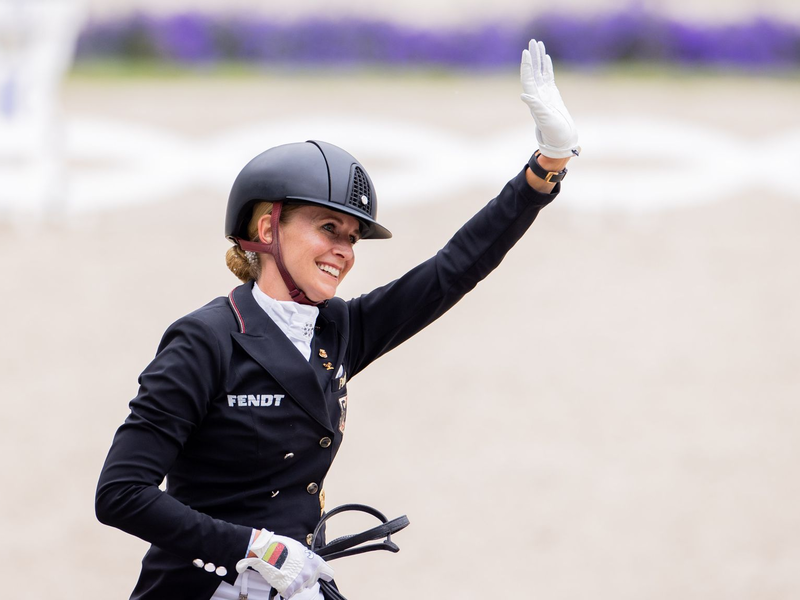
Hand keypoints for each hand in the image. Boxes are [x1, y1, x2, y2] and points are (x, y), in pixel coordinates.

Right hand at [236, 529, 333, 598]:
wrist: (268, 552)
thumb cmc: (282, 546)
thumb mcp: (300, 548)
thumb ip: (308, 558)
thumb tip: (308, 561)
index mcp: (315, 563)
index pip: (328, 573)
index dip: (325, 574)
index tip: (324, 576)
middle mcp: (310, 574)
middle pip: (312, 581)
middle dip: (305, 577)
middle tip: (295, 570)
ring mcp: (300, 583)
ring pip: (300, 587)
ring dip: (294, 582)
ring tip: (286, 572)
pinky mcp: (290, 590)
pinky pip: (290, 593)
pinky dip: (286, 588)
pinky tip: (282, 578)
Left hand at [520, 39, 579, 158]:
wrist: (561, 137)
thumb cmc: (553, 130)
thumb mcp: (544, 118)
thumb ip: (535, 106)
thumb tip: (523, 95)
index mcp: (533, 98)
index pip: (528, 77)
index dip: (527, 64)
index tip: (526, 51)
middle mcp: (537, 93)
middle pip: (533, 71)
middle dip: (532, 56)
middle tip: (532, 41)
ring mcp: (544, 92)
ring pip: (540, 71)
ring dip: (539, 58)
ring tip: (538, 44)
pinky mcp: (552, 93)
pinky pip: (548, 76)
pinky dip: (547, 66)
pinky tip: (546, 58)